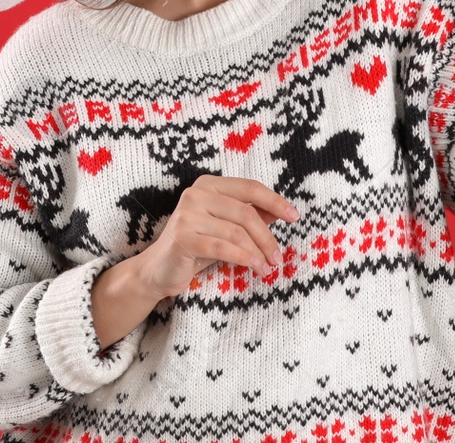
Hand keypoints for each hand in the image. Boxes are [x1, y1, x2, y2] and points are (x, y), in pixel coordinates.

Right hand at [133, 175, 298, 300]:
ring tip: (267, 267)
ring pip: (236, 232)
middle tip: (279, 257)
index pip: (249, 188)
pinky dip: (242, 257)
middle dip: (267, 237)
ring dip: (257, 252)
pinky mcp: (183, 237)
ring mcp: (187, 214)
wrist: (159, 270)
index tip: (294, 217)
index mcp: (209, 185)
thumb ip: (249, 216)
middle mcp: (196, 193)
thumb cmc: (196, 247)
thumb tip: (281, 211)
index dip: (275, 201)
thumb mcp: (226, 228)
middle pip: (245, 212)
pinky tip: (254, 267)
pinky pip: (222, 246)